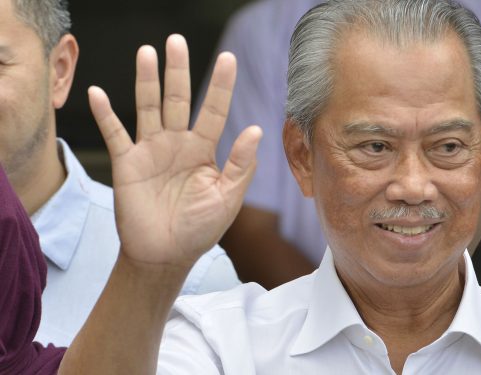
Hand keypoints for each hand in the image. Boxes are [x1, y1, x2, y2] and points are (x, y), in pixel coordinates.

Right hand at [87, 34, 261, 267]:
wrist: (166, 256)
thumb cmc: (200, 229)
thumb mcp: (227, 198)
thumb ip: (241, 165)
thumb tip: (256, 129)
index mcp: (204, 150)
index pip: (214, 110)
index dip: (221, 85)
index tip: (229, 58)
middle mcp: (177, 143)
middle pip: (178, 99)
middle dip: (178, 71)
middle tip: (177, 41)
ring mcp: (151, 150)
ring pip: (148, 108)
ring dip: (146, 81)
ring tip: (147, 53)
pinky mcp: (126, 163)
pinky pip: (114, 134)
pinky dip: (105, 115)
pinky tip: (99, 93)